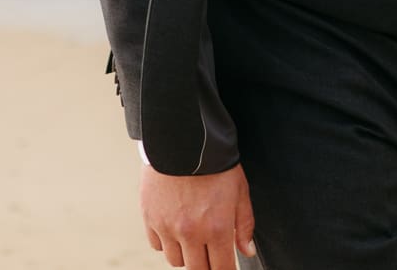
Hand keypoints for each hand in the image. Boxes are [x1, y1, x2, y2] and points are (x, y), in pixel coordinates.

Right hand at [140, 162, 256, 267]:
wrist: (182, 139)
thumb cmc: (215, 163)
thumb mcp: (239, 190)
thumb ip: (244, 224)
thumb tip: (247, 251)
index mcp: (217, 227)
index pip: (221, 269)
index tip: (226, 266)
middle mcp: (191, 232)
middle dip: (206, 264)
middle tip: (210, 252)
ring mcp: (168, 227)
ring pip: (176, 260)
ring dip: (186, 253)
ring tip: (193, 235)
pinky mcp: (150, 218)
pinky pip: (157, 245)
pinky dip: (166, 241)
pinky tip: (175, 225)